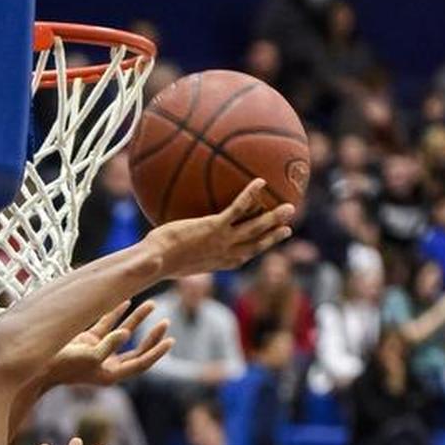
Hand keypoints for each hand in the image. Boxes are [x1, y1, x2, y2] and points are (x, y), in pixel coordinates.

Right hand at [47, 301, 174, 387]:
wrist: (39, 365)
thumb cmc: (63, 365)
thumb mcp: (88, 356)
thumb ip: (108, 345)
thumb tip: (127, 334)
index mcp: (111, 374)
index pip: (140, 363)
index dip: (156, 351)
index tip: (170, 340)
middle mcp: (107, 363)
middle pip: (137, 350)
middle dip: (151, 336)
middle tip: (165, 322)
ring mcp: (98, 350)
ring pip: (124, 333)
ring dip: (137, 319)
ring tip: (152, 304)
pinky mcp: (88, 339)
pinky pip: (106, 324)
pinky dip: (116, 312)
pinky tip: (127, 300)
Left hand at [150, 179, 294, 276]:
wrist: (154, 261)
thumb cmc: (155, 260)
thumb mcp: (167, 254)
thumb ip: (176, 243)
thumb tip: (166, 236)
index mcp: (216, 262)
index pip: (240, 257)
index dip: (254, 250)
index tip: (266, 244)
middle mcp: (223, 254)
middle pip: (255, 246)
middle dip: (273, 238)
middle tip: (289, 230)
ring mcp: (221, 241)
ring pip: (255, 230)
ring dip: (273, 220)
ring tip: (290, 208)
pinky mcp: (215, 228)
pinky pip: (238, 209)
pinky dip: (250, 196)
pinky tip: (260, 181)